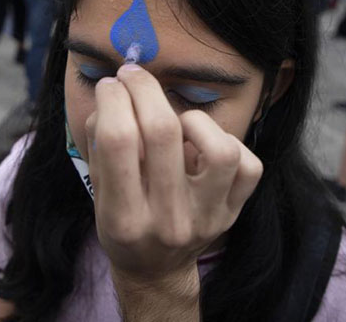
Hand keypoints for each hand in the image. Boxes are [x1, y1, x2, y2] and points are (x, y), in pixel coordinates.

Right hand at [87, 65, 262, 285]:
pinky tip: (204, 142)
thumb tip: (112, 93)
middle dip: (144, 89)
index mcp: (124, 217)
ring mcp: (207, 218)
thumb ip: (99, 144)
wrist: (156, 271)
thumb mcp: (97, 193)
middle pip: (163, 133)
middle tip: (134, 74)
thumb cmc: (122, 224)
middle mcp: (168, 220)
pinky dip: (228, 141)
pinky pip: (248, 166)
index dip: (113, 98)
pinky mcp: (233, 213)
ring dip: (193, 119)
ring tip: (176, 120)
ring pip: (219, 150)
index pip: (119, 140)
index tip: (111, 84)